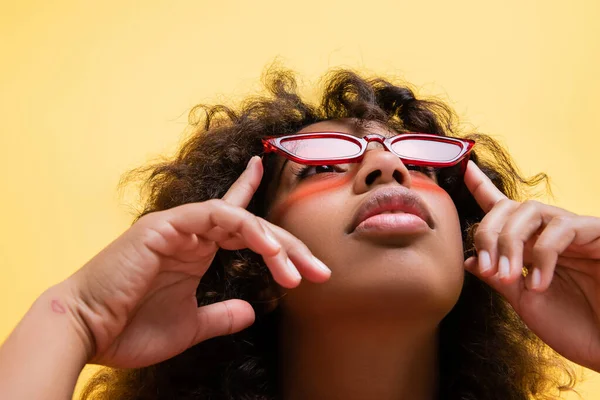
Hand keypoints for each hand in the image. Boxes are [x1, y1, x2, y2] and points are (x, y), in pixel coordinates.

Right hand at [62, 156, 330, 368]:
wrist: (86, 333)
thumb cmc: (130, 328)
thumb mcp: (191, 325)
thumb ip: (223, 315)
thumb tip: (253, 310)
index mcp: (195, 249)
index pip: (236, 219)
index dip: (258, 203)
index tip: (280, 194)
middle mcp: (190, 232)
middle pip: (252, 224)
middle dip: (288, 247)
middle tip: (318, 270)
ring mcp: (179, 226)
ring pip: (240, 218)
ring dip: (273, 243)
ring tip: (298, 270)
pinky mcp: (166, 226)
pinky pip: (216, 215)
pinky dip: (245, 227)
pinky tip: (267, 247)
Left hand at [462, 160, 599, 371]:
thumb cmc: (573, 326)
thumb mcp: (525, 302)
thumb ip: (498, 278)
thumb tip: (468, 260)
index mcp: (529, 246)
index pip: (503, 211)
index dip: (483, 188)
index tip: (465, 168)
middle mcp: (549, 233)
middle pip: (508, 208)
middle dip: (489, 233)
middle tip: (486, 265)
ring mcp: (573, 232)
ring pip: (530, 210)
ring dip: (510, 242)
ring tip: (509, 275)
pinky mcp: (596, 234)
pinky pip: (561, 229)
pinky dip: (543, 255)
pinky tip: (539, 283)